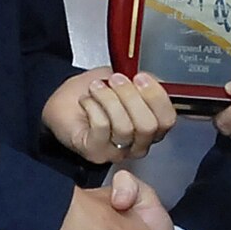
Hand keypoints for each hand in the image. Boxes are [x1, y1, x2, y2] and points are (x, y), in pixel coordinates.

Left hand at [42, 69, 177, 163]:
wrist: (63, 101)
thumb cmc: (93, 92)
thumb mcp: (122, 78)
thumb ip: (142, 81)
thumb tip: (153, 80)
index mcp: (151, 125)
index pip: (167, 119)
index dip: (156, 97)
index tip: (140, 77)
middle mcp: (138, 143)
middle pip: (148, 125)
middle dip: (130, 96)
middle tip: (114, 80)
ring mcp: (118, 151)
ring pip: (125, 127)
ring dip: (108, 100)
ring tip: (96, 88)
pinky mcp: (96, 153)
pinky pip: (102, 129)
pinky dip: (93, 108)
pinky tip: (86, 101)